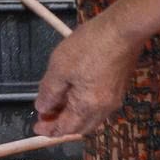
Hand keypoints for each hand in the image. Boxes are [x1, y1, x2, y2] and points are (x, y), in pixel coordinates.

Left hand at [33, 19, 141, 138]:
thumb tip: (42, 108)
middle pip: (81, 127)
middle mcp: (105, 108)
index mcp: (89, 106)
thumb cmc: (89, 46)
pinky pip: (98, 106)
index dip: (50, 130)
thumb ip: (49, 92)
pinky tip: (73, 94)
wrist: (123, 29)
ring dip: (72, 116)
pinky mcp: (118, 86)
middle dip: (61, 125)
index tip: (36, 127)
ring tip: (56, 104)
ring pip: (90, 117)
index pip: (66, 128)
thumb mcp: (59, 68)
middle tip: (44, 116)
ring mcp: (115, 98)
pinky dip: (83, 107)